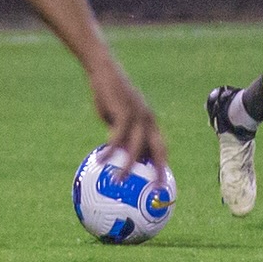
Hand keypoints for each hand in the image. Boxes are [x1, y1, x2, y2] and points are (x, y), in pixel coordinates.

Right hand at [90, 59, 167, 175]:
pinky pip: (117, 137)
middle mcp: (148, 120)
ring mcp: (138, 116)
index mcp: (149, 122)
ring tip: (119, 181)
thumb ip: (122, 135)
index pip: (161, 147)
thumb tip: (119, 155)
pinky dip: (109, 150)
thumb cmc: (109, 95)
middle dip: (159, 169)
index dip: (162, 166)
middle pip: (158, 149)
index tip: (160, 185)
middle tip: (155, 190)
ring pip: (136, 147)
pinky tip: (100, 160)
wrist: (103, 71)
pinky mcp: (124, 112)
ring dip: (128, 165)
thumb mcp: (117, 118)